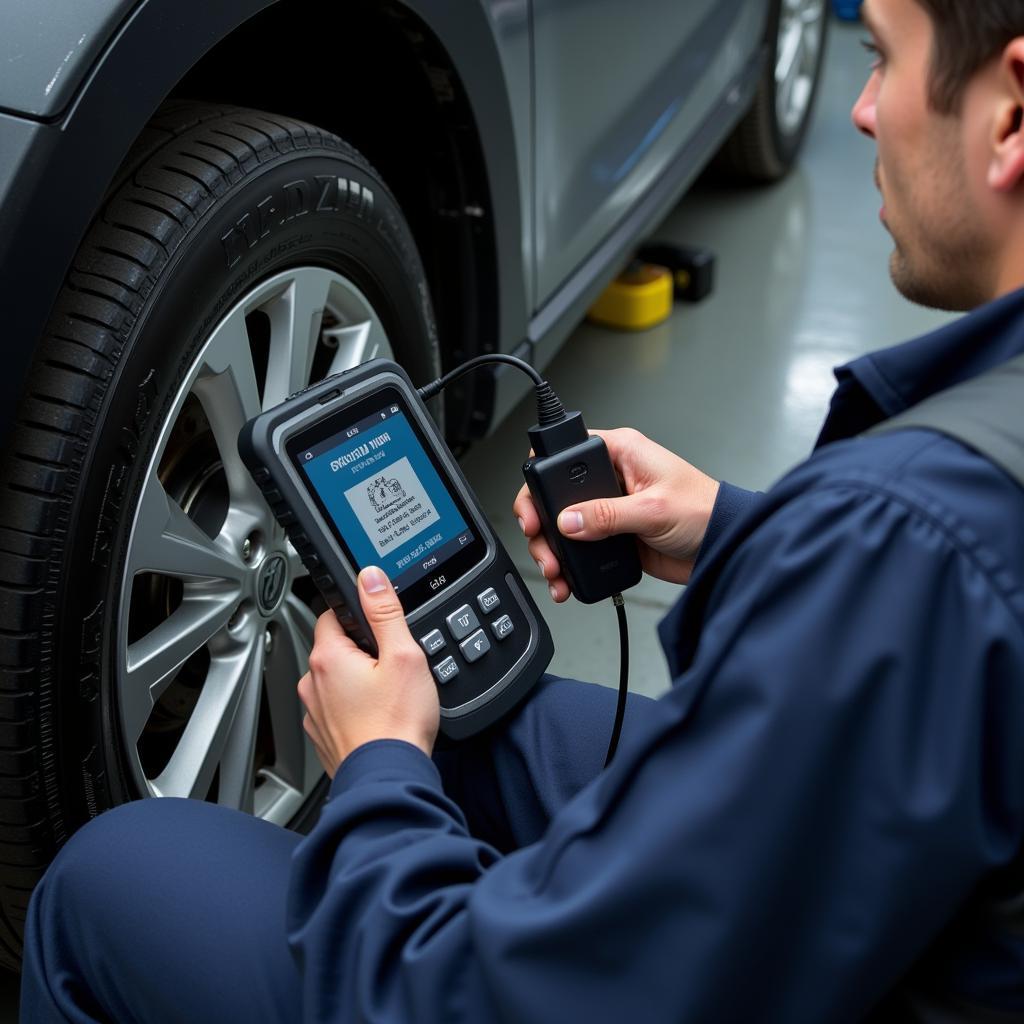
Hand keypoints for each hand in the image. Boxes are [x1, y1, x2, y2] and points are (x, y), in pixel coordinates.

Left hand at [297, 567, 438, 776]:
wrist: (389, 779)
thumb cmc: (396, 724)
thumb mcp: (404, 655)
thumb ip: (385, 612)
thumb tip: (370, 578)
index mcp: (327, 657)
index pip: (334, 614)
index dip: (361, 615)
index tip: (380, 627)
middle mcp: (312, 683)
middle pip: (336, 648)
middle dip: (362, 650)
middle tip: (393, 665)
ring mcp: (315, 712)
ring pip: (336, 680)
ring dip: (357, 681)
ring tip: (389, 695)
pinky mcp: (323, 736)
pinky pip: (337, 708)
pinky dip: (355, 708)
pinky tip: (380, 716)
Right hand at [512, 428, 719, 600]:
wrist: (724, 548)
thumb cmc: (705, 510)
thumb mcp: (653, 509)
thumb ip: (607, 514)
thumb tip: (568, 521)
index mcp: (621, 453)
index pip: (566, 453)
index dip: (543, 477)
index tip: (535, 506)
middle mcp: (611, 478)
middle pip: (557, 495)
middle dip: (542, 522)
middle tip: (540, 541)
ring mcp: (610, 509)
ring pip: (564, 526)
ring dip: (553, 549)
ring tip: (554, 569)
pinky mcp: (613, 536)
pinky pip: (580, 550)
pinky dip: (569, 566)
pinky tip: (566, 579)